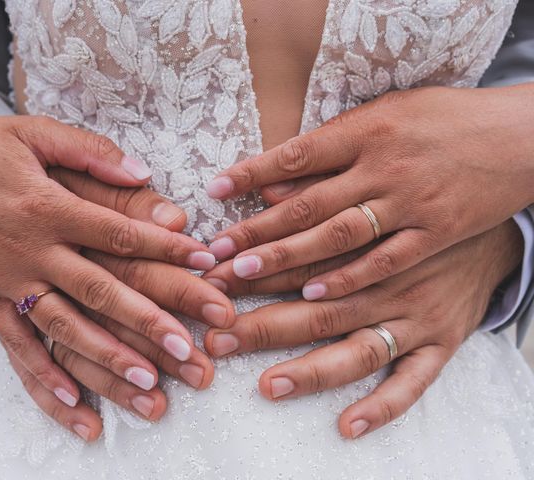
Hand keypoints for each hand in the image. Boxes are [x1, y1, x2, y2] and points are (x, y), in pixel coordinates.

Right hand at [0, 102, 218, 435]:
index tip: (207, 263)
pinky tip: (75, 405)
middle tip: (191, 349)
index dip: (167, 247)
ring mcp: (8, 281)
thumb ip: (89, 152)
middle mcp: (30, 251)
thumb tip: (143, 173)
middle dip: (149, 321)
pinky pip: (16, 347)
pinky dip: (44, 378)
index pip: (118, 232)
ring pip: (63, 327)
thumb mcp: (32, 133)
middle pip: (100, 290)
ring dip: (106, 359)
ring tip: (148, 385)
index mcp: (47, 207)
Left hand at [202, 220, 522, 437]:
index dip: (250, 274)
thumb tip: (267, 188)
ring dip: (312, 370)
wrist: (484, 229)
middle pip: (317, 310)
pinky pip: (414, 380)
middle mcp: (385, 285)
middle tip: (217, 338)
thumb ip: (319, 190)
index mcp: (364, 245)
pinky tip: (348, 425)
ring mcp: (413, 318)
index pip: (297, 263)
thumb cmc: (413, 208)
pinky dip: (383, 405)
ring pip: (358, 350)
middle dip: (263, 326)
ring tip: (268, 385)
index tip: (209, 284)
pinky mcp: (440, 342)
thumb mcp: (370, 188)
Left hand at [205, 84, 533, 299]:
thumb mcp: (386, 116)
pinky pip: (388, 262)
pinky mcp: (437, 237)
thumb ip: (332, 149)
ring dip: (289, 259)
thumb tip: (275, 181)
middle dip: (257, 231)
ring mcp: (412, 205)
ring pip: (339, 239)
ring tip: (245, 274)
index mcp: (368, 131)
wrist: (518, 138)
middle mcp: (385, 169)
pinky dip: (350, 279)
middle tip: (215, 254)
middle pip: (309, 205)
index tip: (213, 192)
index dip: (251, 173)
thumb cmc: (442, 122)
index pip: (297, 154)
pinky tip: (313, 295)